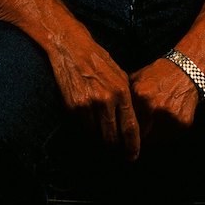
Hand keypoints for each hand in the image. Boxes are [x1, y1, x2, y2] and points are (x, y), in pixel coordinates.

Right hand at [48, 36, 140, 160]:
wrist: (71, 47)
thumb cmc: (98, 60)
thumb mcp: (120, 74)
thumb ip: (126, 96)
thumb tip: (132, 119)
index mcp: (121, 91)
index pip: (130, 127)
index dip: (132, 146)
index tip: (132, 157)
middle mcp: (106, 99)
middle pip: (112, 137)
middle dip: (115, 149)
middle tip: (117, 155)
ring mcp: (88, 104)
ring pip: (96, 136)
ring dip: (100, 143)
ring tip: (103, 145)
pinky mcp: (73, 106)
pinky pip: (82, 128)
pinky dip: (86, 133)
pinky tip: (89, 132)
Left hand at [129, 58, 198, 144]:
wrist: (186, 71)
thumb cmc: (159, 75)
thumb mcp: (137, 79)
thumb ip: (124, 96)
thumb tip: (110, 113)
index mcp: (140, 95)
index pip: (126, 123)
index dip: (124, 129)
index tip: (123, 135)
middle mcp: (154, 106)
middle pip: (139, 134)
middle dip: (138, 133)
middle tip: (138, 132)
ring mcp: (170, 115)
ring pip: (154, 138)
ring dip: (152, 134)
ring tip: (154, 123)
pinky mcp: (183, 123)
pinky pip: (169, 137)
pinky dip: (166, 132)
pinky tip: (166, 121)